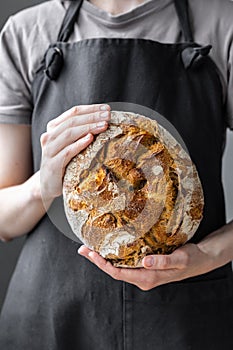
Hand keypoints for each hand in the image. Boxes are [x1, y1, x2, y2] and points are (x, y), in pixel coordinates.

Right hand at [39, 103, 110, 201]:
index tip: (107, 108)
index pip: (73, 113)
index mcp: (54, 128)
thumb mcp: (70, 145)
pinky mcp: (52, 164)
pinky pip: (67, 152)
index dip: (91, 109)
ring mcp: (49, 150)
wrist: (47, 185)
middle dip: (92, 116)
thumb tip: (104, 121)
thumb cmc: (63, 163)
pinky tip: (90, 139)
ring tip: (103, 125)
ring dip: (88, 127)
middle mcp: (49, 136)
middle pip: (72, 121)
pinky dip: (79, 144)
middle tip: (108, 115)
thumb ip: (81, 133)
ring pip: (69, 134)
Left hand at [78, 243, 214, 290]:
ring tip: (90, 248)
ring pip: (118, 268)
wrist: (199, 260)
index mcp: (148, 278)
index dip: (103, 264)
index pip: (119, 273)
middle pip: (114, 271)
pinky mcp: (145, 268)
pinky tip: (109, 249)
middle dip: (98, 261)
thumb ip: (162, 261)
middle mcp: (143, 278)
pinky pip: (126, 264)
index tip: (91, 254)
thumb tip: (144, 262)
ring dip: (104, 259)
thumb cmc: (190, 259)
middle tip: (83, 249)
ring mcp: (143, 274)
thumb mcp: (179, 259)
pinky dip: (114, 257)